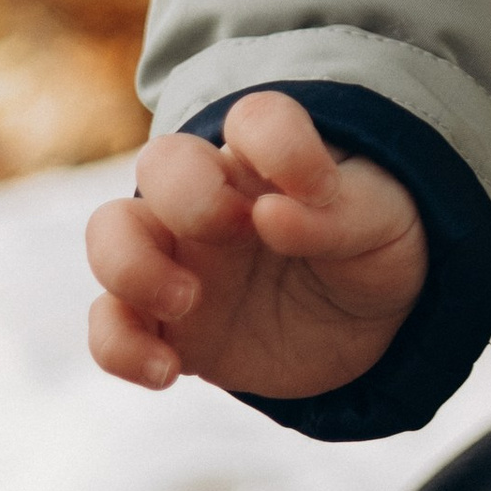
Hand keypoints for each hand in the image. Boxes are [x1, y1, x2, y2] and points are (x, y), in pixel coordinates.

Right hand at [86, 92, 427, 398]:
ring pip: (110, 231)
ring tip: (187, 302)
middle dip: (189, 196)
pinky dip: (120, 347)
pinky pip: (108, 323)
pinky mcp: (164, 322)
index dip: (277, 143)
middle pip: (162, 161)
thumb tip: (270, 213)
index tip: (318, 188)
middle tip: (236, 234)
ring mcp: (181, 257)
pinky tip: (170, 371)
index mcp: (275, 158)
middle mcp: (217, 196)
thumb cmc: (375, 249)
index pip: (255, 119)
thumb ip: (337, 216)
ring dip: (130, 265)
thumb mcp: (383, 227)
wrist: (370, 328)